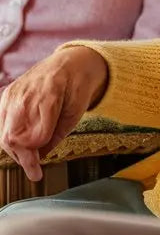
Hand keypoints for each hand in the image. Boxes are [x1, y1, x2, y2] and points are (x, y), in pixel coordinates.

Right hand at [0, 46, 108, 181]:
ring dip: (15, 151)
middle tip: (34, 171)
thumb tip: (43, 157)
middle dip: (22, 159)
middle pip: (13, 138)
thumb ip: (58, 134)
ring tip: (30, 160)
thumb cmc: (78, 84)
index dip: (35, 158)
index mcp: (49, 95)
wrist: (71, 61)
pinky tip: (23, 144)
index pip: (34, 137)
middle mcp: (26, 94)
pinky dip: (10, 137)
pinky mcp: (7, 95)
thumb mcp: (78, 110)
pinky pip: (1, 124)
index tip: (37, 173)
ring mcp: (13, 94)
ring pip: (4, 134)